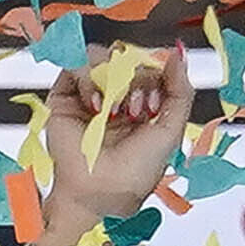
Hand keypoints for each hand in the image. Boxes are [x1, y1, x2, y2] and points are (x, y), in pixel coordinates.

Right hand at [35, 45, 196, 219]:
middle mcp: (115, 97)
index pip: (150, 67)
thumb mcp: (172, 128)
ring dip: (114, 79)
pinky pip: (75, 65)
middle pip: (128, 59)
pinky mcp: (63, 97)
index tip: (156, 104)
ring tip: (114, 110)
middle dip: (137, 81)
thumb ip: (181, 89)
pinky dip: (89, 79)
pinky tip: (96, 105)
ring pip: (103, 57)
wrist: (102, 190)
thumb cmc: (136, 170)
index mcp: (142, 103)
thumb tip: (177, 54)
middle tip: (137, 111)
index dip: (156, 76)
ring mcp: (89, 95)